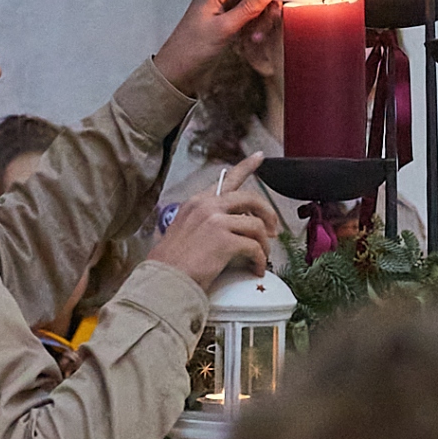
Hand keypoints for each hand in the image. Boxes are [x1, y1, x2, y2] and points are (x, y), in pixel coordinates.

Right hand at [149, 152, 276, 287]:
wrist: (164, 281)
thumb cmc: (173, 264)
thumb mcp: (184, 231)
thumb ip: (205, 221)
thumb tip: (233, 227)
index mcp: (197, 202)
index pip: (227, 179)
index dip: (246, 166)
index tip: (260, 157)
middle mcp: (206, 205)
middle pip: (250, 198)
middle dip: (268, 213)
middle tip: (273, 230)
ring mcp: (216, 221)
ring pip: (256, 225)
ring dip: (264, 244)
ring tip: (262, 257)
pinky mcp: (224, 240)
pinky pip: (254, 247)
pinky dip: (259, 260)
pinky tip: (256, 269)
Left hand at [155, 0, 292, 92]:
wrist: (177, 72)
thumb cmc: (193, 49)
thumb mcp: (224, 28)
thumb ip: (248, 8)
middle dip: (267, 6)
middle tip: (272, 24)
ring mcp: (223, 7)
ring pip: (254, 5)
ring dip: (261, 20)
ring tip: (256, 39)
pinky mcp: (226, 21)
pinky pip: (248, 18)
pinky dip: (254, 27)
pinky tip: (251, 42)